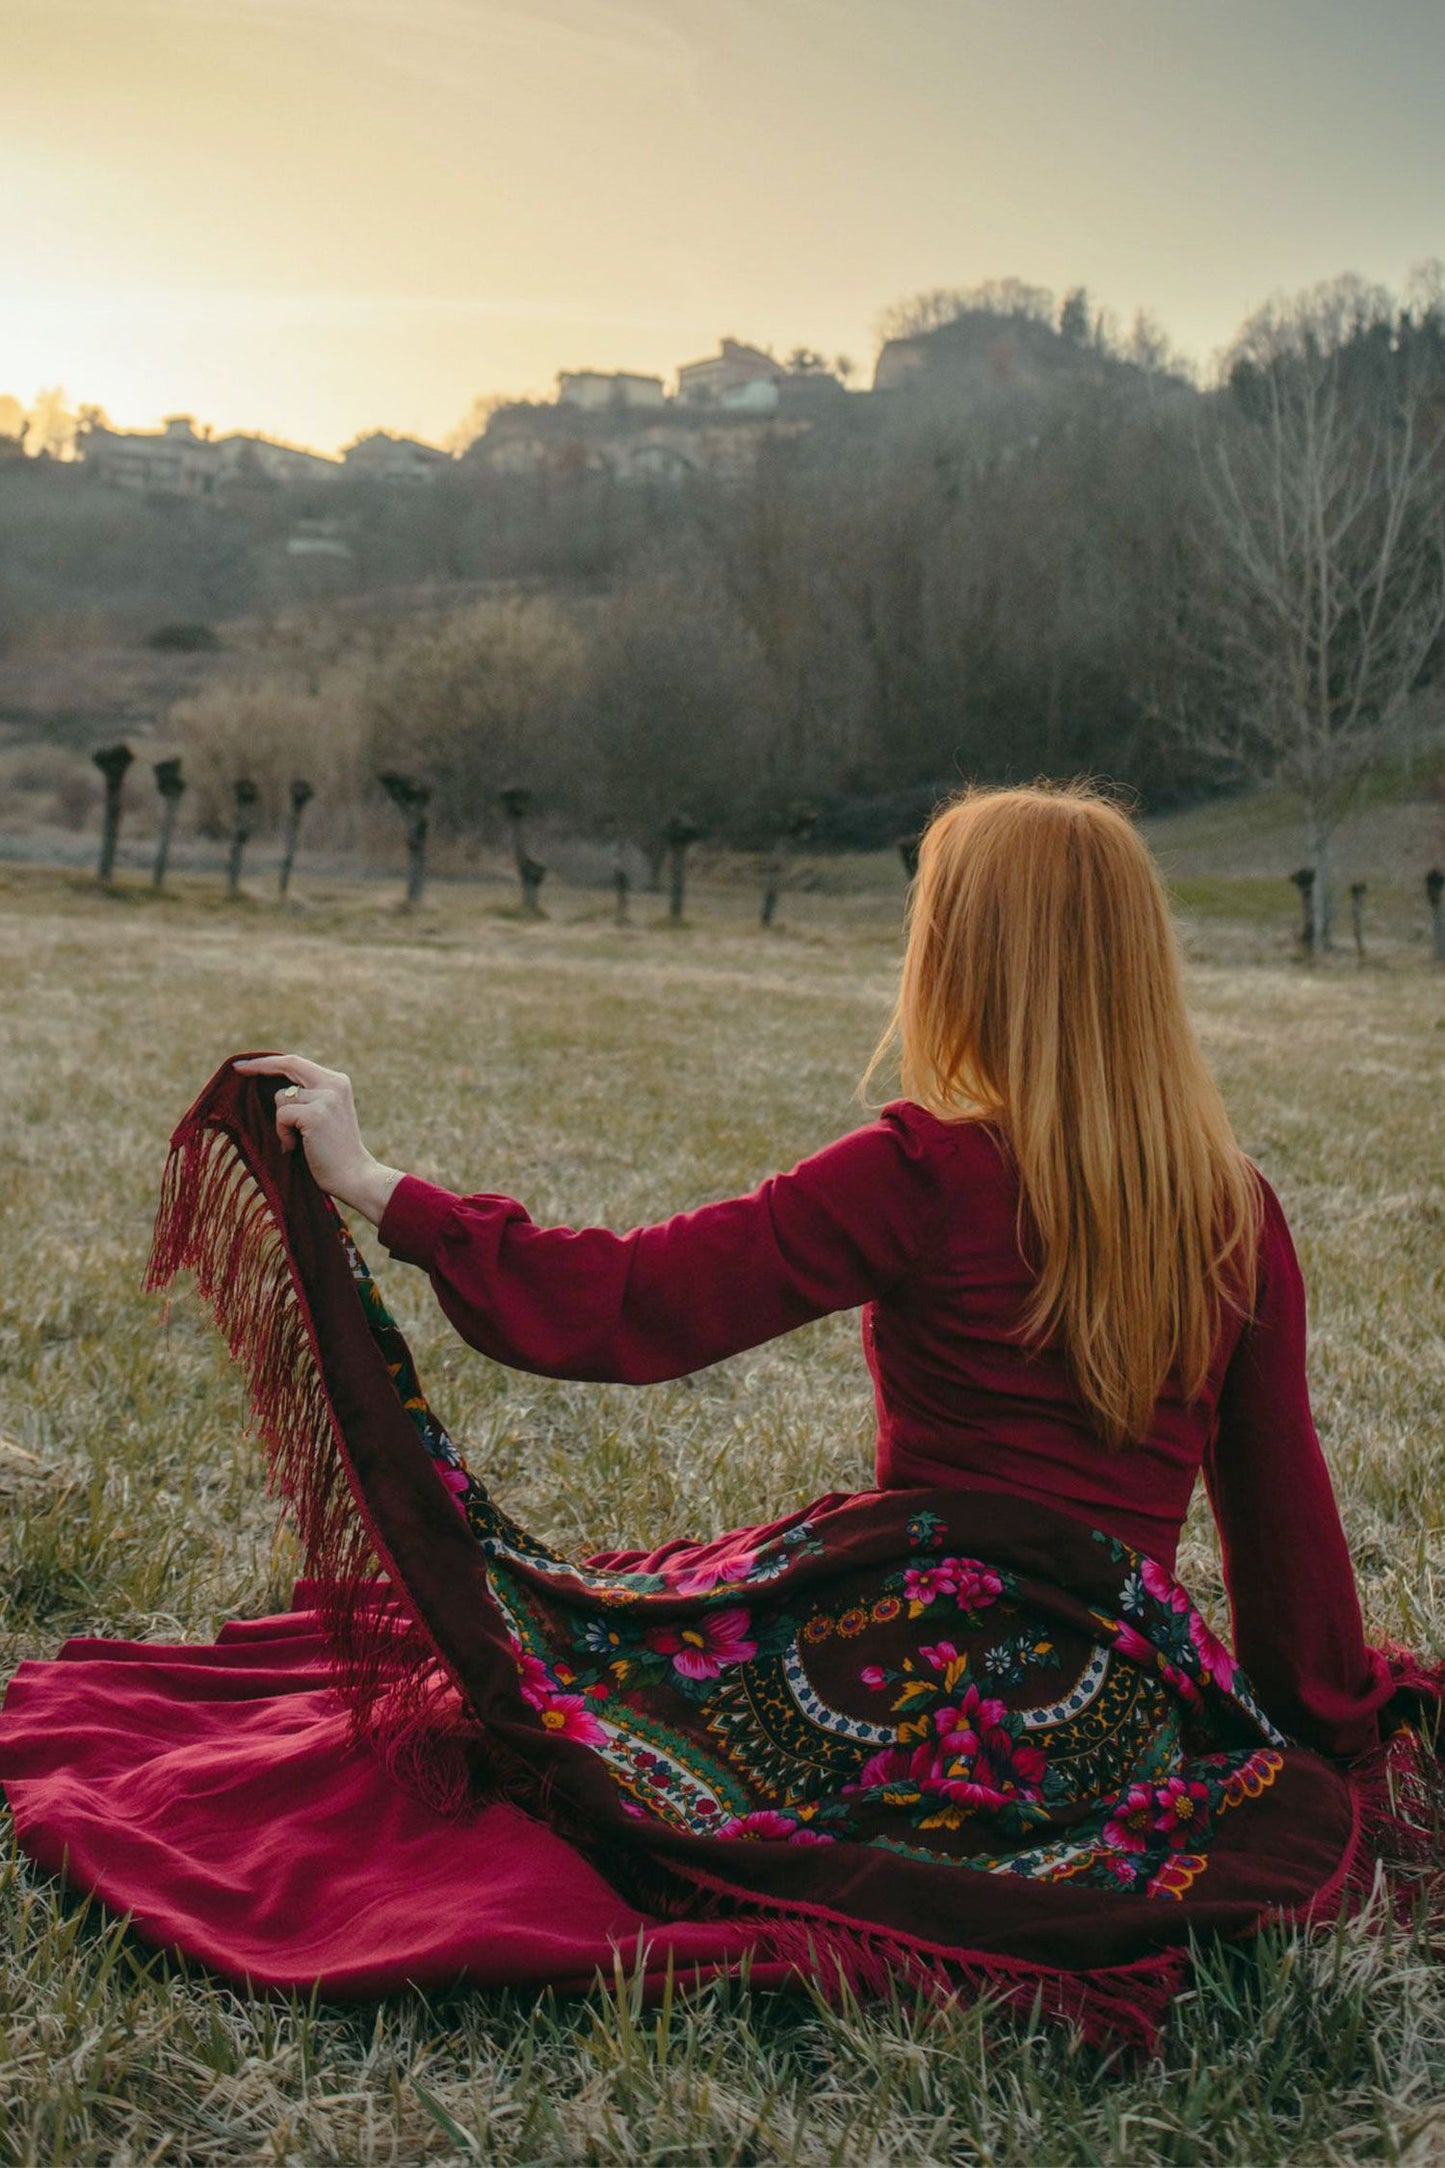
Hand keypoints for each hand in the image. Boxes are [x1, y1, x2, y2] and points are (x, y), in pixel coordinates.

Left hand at [232, 1054, 403, 1224]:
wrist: (353, 1176)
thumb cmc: (333, 1153)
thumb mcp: (323, 1115)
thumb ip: (306, 1097)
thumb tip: (271, 1088)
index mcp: (337, 1082)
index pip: (297, 1063)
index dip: (270, 1062)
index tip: (246, 1064)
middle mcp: (334, 1084)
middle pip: (288, 1065)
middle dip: (259, 1066)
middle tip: (237, 1069)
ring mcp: (326, 1097)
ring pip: (282, 1097)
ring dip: (282, 1122)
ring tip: (298, 1141)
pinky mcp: (316, 1114)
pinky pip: (282, 1115)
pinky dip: (283, 1134)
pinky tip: (296, 1146)